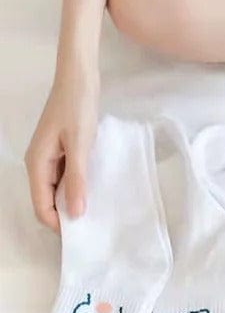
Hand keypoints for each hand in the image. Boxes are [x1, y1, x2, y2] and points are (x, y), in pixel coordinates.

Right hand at [25, 63, 98, 231]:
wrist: (79, 77)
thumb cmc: (77, 107)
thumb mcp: (80, 145)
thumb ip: (77, 179)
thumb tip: (75, 214)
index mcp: (37, 164)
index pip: (41, 206)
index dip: (58, 224)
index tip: (82, 235)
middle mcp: (40, 163)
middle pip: (48, 200)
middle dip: (66, 215)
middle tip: (94, 227)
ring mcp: (51, 156)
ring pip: (58, 189)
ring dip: (73, 200)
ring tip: (98, 212)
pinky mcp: (63, 149)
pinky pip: (67, 175)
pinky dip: (79, 185)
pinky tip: (97, 189)